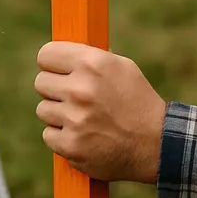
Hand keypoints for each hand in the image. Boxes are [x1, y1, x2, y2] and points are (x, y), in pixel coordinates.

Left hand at [34, 41, 166, 183]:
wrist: (156, 144)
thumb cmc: (138, 102)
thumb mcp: (123, 68)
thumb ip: (92, 58)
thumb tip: (64, 53)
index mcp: (92, 64)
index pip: (46, 55)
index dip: (52, 63)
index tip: (57, 70)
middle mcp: (80, 89)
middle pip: (41, 82)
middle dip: (55, 89)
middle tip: (74, 97)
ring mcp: (74, 119)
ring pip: (43, 110)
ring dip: (58, 114)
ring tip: (83, 118)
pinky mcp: (70, 145)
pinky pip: (48, 135)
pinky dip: (62, 137)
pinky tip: (83, 135)